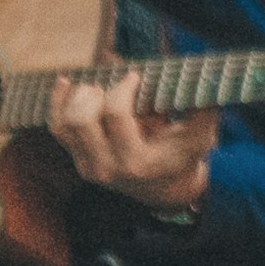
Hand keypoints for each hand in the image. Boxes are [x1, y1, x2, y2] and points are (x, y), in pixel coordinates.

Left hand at [47, 71, 215, 210]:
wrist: (166, 190)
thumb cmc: (184, 155)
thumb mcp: (201, 135)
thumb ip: (205, 107)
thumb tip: (208, 75)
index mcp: (137, 160)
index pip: (115, 115)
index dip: (122, 88)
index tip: (135, 76)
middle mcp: (108, 167)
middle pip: (80, 119)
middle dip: (96, 93)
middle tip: (114, 86)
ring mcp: (89, 166)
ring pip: (65, 124)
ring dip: (78, 97)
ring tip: (98, 88)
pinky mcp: (78, 161)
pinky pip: (56, 129)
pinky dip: (57, 103)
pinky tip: (66, 83)